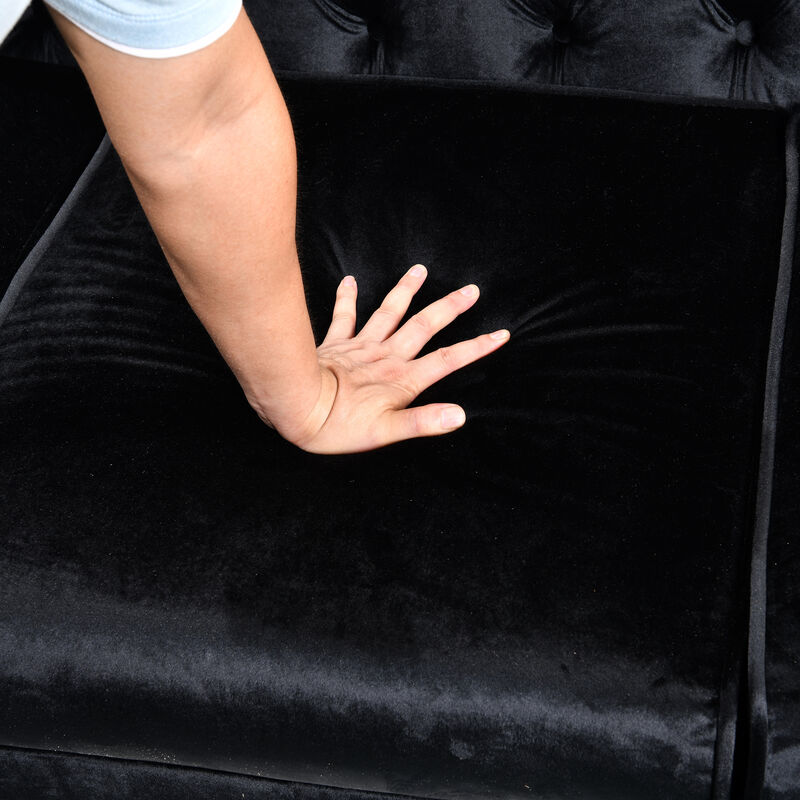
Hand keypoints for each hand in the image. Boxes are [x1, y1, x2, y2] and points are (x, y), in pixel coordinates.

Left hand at [278, 264, 509, 453]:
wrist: (298, 407)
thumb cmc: (341, 426)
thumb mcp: (387, 432)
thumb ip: (424, 422)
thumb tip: (460, 415)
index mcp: (403, 379)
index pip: (448, 360)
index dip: (476, 348)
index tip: (500, 333)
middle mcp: (387, 357)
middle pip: (425, 327)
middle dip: (450, 308)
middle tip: (471, 290)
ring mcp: (362, 346)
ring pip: (390, 312)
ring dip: (406, 291)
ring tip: (420, 270)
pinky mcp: (337, 343)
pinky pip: (344, 315)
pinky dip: (346, 297)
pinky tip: (349, 280)